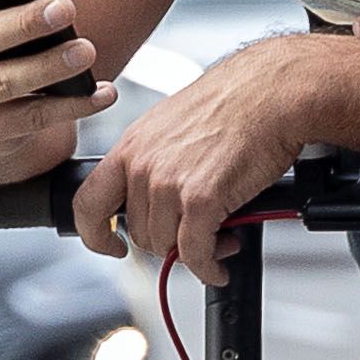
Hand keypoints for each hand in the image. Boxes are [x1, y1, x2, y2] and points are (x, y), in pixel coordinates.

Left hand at [64, 33, 315, 281]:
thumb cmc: (235, 103)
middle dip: (168, 242)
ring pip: (166, 246)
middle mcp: (143, 165)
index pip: (87, 202)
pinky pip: (194, 253)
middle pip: (137, 232)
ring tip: (221, 239)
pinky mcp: (200, 199)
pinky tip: (219, 264)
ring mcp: (168, 183)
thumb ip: (155, 161)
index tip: (111, 245)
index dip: (95, 234)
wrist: (272, 92)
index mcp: (132, 146)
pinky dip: (208, 267)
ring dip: (195, 254)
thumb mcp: (173, 125)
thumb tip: (156, 198)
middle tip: (197, 237)